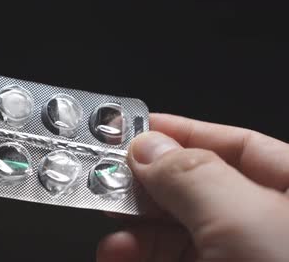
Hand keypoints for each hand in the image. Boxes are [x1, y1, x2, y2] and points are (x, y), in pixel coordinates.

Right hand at [97, 114, 288, 261]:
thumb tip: (147, 147)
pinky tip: (118, 253)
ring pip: (178, 230)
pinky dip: (139, 254)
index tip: (134, 129)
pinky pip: (171, 260)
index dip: (183, 134)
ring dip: (134, 226)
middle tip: (107, 177)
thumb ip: (191, 175)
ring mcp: (243, 256)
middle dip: (147, 184)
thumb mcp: (241, 218)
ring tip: (108, 222)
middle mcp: (271, 224)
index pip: (239, 147)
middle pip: (198, 189)